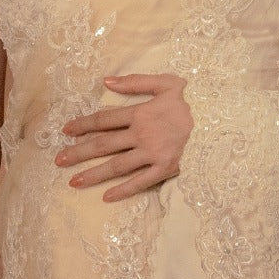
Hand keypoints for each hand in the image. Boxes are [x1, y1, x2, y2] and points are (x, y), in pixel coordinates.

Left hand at [56, 74, 193, 200]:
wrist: (220, 121)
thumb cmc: (193, 100)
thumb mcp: (167, 83)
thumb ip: (135, 81)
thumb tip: (106, 82)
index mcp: (140, 113)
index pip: (104, 120)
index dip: (83, 125)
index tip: (66, 131)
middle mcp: (142, 135)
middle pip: (104, 144)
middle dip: (79, 152)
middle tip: (59, 160)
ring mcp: (153, 154)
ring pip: (117, 165)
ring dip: (94, 174)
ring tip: (73, 182)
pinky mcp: (165, 169)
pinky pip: (141, 182)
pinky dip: (124, 190)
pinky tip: (106, 197)